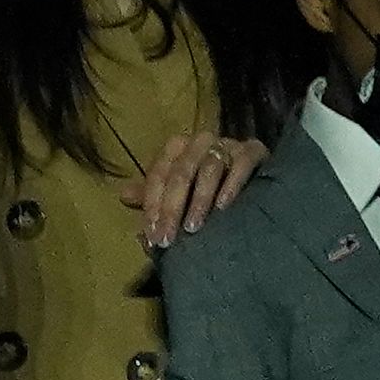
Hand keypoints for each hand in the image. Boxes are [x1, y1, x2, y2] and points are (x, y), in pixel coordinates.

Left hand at [116, 131, 264, 249]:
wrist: (256, 182)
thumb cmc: (207, 189)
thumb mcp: (176, 194)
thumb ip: (151, 196)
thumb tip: (123, 196)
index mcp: (176, 148)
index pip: (159, 174)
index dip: (152, 204)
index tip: (152, 235)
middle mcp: (200, 141)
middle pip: (181, 172)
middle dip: (172, 207)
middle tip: (168, 239)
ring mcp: (228, 143)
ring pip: (209, 168)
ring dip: (199, 200)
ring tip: (193, 228)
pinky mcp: (254, 150)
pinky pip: (242, 163)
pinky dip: (232, 185)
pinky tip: (224, 206)